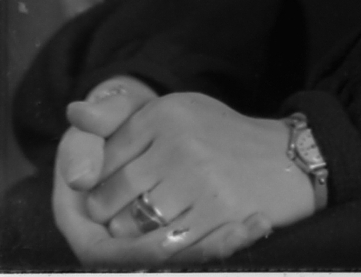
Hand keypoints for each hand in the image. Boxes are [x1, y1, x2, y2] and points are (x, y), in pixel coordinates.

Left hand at [60, 91, 314, 262]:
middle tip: (127, 211)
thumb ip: (120, 118)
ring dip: (130, 234)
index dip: (101, 180)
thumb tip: (73, 114)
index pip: (103, 158)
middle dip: (109, 213)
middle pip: (108, 197)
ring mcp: (197, 179)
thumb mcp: (175, 113)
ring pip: (129, 225)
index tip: (115, 186)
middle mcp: (178, 141)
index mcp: (165, 113)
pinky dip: (157, 248)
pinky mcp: (213, 212)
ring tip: (149, 222)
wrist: (286, 160)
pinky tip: (171, 233)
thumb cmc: (220, 138)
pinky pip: (161, 245)